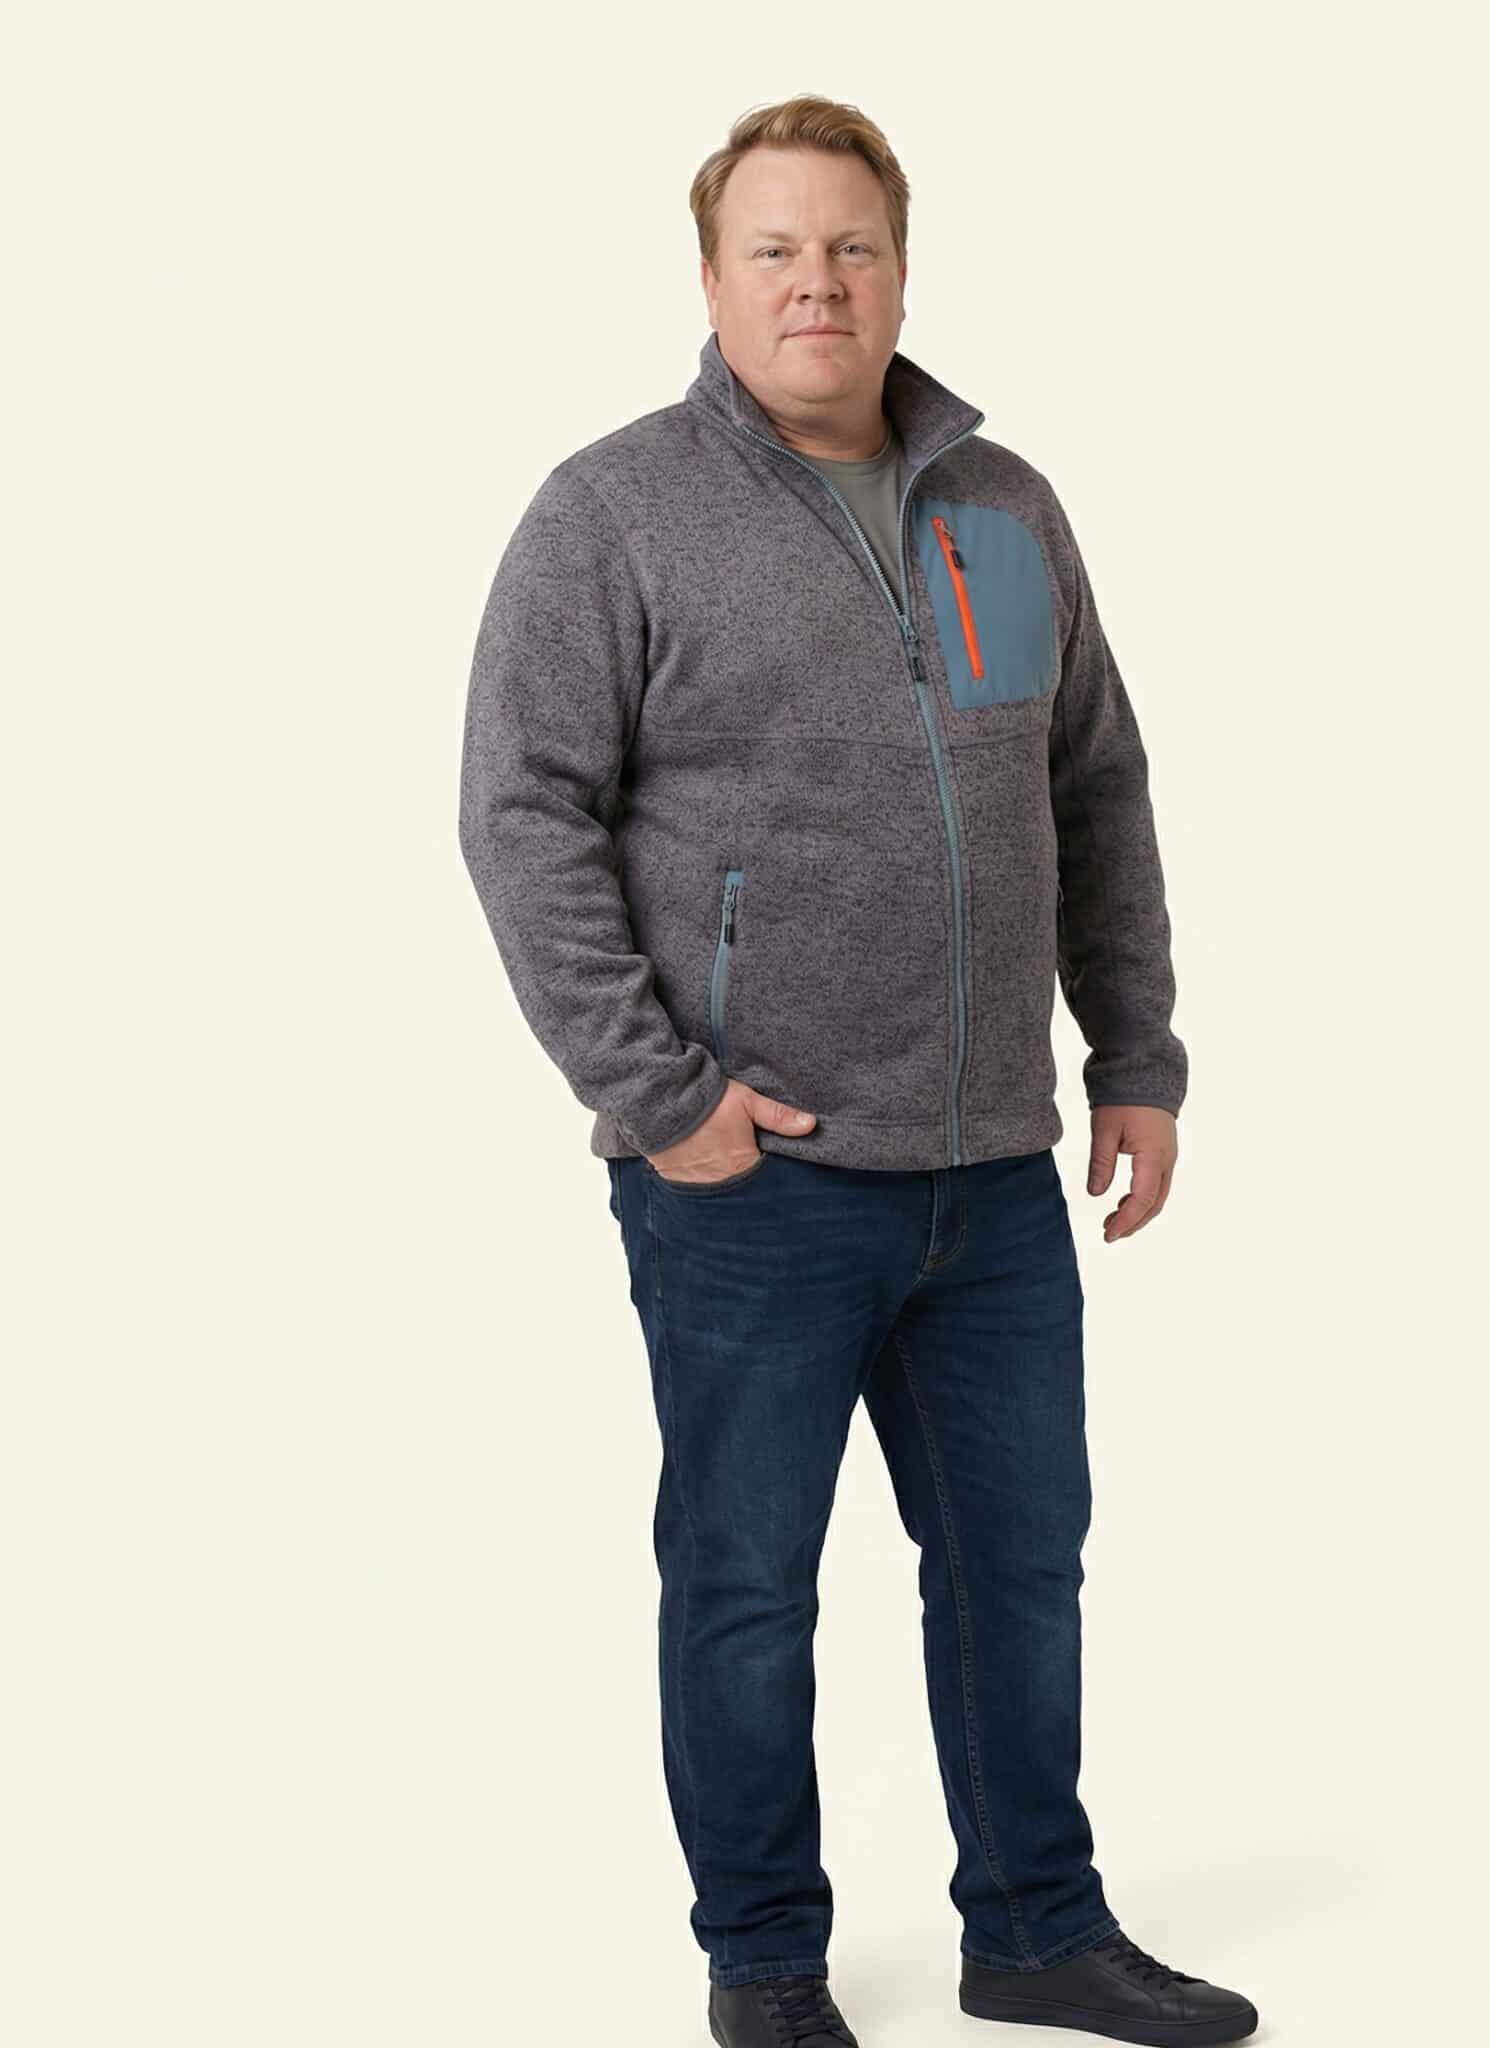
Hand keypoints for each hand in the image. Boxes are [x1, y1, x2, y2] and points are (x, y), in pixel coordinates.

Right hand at [646, 1080, 815, 1185]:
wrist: (661, 1101)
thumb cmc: (707, 1101)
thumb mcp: (747, 1102)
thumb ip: (779, 1116)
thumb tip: (811, 1124)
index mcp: (743, 1164)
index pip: (766, 1179)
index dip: (768, 1172)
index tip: (768, 1163)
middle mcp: (723, 1182)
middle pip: (743, 1188)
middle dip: (748, 1182)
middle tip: (746, 1169)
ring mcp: (698, 1185)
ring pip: (720, 1191)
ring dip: (725, 1183)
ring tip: (724, 1170)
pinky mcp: (678, 1183)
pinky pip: (697, 1191)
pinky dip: (703, 1183)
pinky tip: (704, 1171)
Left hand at [1086, 1105, 1176, 1241]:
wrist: (1144, 1072)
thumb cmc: (1122, 1097)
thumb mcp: (1104, 1129)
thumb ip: (1100, 1163)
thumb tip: (1094, 1194)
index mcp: (1153, 1155)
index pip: (1142, 1199)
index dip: (1126, 1220)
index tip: (1108, 1234)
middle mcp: (1167, 1160)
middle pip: (1155, 1203)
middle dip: (1133, 1223)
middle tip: (1109, 1234)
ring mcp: (1168, 1157)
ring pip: (1158, 1196)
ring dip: (1137, 1212)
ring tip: (1112, 1221)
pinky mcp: (1164, 1153)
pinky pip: (1157, 1184)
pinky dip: (1141, 1198)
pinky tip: (1122, 1202)